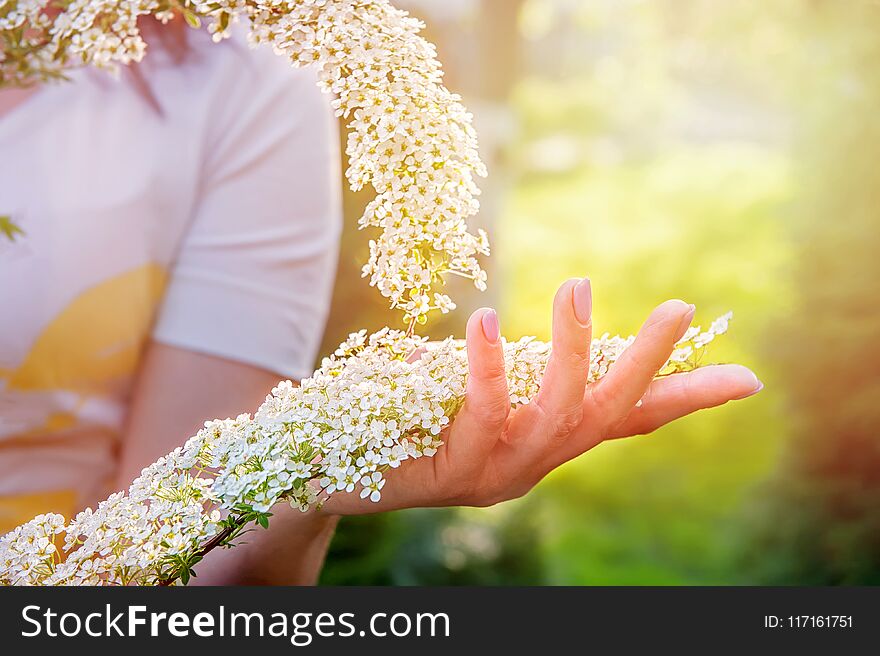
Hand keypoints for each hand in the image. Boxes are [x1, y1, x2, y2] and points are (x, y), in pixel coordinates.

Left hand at [322, 278, 762, 513]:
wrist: (328, 475)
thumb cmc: (399, 424)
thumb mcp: (461, 389)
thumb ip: (490, 373)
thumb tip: (497, 329)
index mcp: (540, 441)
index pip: (623, 421)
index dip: (681, 398)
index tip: (746, 379)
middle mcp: (530, 464)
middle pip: (605, 417)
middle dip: (647, 366)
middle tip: (680, 308)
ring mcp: (495, 476)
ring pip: (555, 416)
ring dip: (570, 350)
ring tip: (576, 285)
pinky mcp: (451, 476)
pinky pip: (482, 418)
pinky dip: (488, 369)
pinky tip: (482, 321)